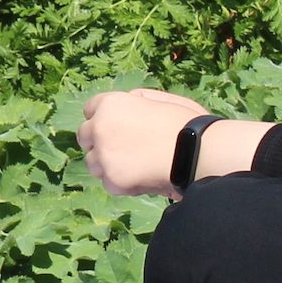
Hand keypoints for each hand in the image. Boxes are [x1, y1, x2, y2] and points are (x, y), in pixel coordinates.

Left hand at [77, 88, 212, 198]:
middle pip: (84, 136)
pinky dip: (121, 183)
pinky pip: (109, 183)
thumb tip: (127, 101)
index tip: (112, 126)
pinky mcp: (112, 180)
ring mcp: (103, 155)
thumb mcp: (161, 99)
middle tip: (119, 149)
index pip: (90, 109)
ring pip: (93, 162)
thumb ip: (137, 99)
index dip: (102, 118)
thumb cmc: (186, 123)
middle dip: (98, 141)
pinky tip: (142, 178)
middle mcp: (100, 128)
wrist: (197, 153)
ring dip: (107, 164)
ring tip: (133, 166)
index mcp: (111, 104)